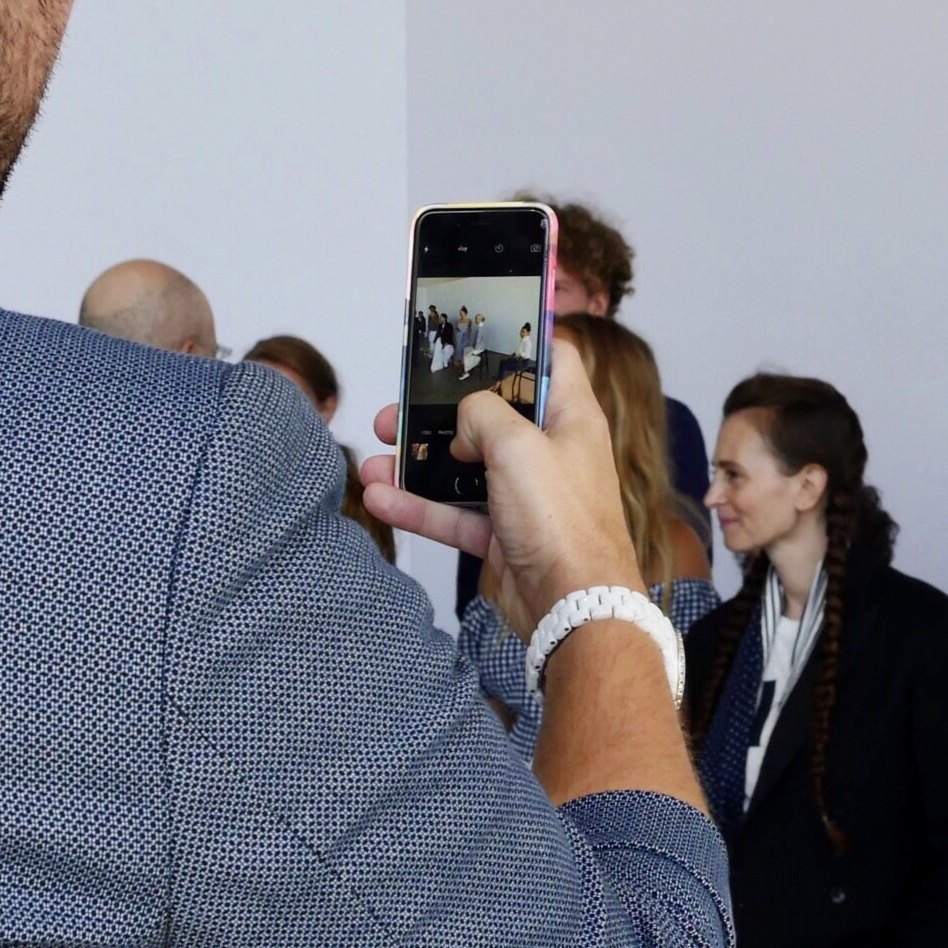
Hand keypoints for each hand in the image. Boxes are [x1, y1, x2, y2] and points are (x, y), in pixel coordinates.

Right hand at [362, 340, 641, 638]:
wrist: (573, 608)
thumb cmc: (562, 520)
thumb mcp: (518, 444)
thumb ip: (482, 414)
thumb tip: (465, 424)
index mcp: (571, 417)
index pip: (553, 362)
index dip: (519, 345)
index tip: (473, 340)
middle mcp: (550, 451)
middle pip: (491, 417)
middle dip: (440, 412)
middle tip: (397, 411)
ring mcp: (525, 495)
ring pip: (464, 468)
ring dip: (418, 463)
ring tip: (373, 457)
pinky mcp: (504, 534)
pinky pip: (455, 513)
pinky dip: (419, 507)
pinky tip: (380, 498)